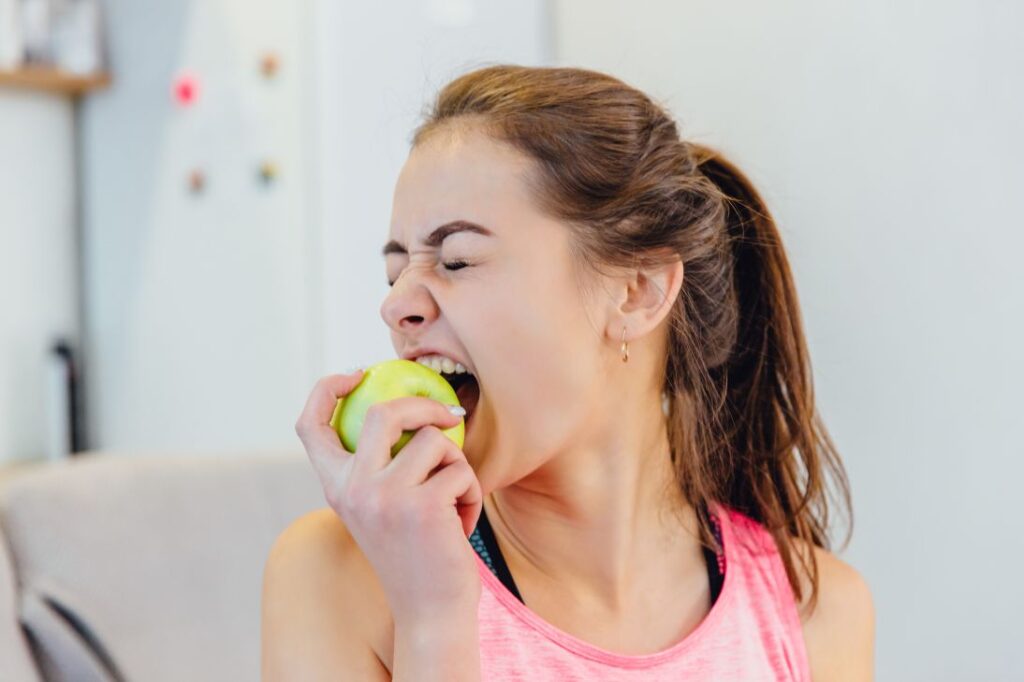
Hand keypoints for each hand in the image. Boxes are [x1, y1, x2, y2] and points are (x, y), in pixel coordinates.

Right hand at [295, 371, 483, 623]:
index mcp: (336, 487)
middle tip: (449, 417)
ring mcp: (385, 496)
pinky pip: (461, 469)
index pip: (311, 425)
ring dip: (457, 464)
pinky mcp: (422, 505)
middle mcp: (352, 489)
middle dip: (424, 406)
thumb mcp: (382, 508)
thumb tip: (405, 408)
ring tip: (455, 498)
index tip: (357, 374)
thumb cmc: (415, 554)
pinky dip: (471, 492)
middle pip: (384, 412)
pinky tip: (462, 524)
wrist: (430, 610)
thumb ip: (379, 467)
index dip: (327, 389)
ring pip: (433, 440)